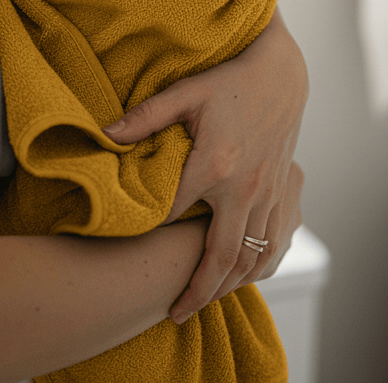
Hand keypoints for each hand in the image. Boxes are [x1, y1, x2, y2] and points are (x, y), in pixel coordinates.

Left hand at [101, 8, 307, 322]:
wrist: (281, 74)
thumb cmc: (230, 80)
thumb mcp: (185, 92)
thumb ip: (146, 117)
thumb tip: (105, 135)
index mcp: (214, 164)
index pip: (174, 215)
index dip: (150, 235)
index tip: (129, 251)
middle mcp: (244, 188)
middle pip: (220, 257)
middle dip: (198, 291)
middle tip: (175, 313)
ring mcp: (267, 194)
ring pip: (251, 259)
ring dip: (228, 287)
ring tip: (203, 301)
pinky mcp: (282, 193)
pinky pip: (273, 245)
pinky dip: (257, 270)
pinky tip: (240, 278)